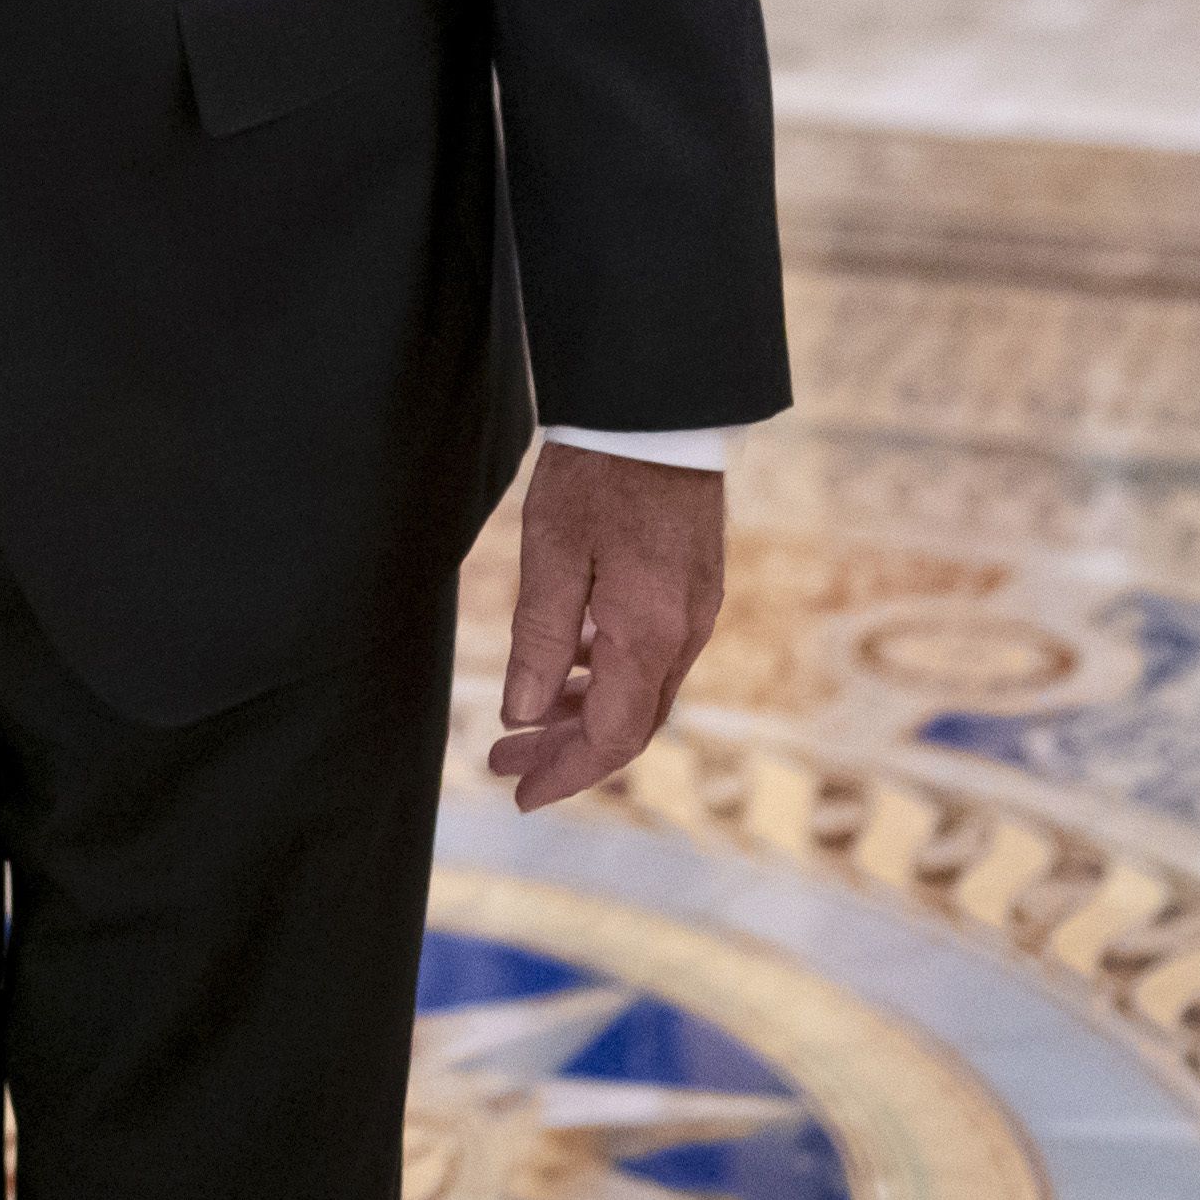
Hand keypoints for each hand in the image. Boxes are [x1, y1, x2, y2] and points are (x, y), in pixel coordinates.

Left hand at [486, 441, 726, 810]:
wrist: (657, 405)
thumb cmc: (599, 472)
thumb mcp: (552, 553)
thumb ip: (540, 640)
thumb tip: (522, 716)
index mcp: (650, 634)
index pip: (613, 737)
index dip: (566, 773)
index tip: (519, 793)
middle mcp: (684, 632)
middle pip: (630, 722)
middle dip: (568, 752)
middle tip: (505, 764)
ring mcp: (695, 609)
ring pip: (641, 690)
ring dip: (585, 713)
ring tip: (525, 723)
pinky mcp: (692, 585)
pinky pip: (651, 654)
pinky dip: (606, 674)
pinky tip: (566, 664)